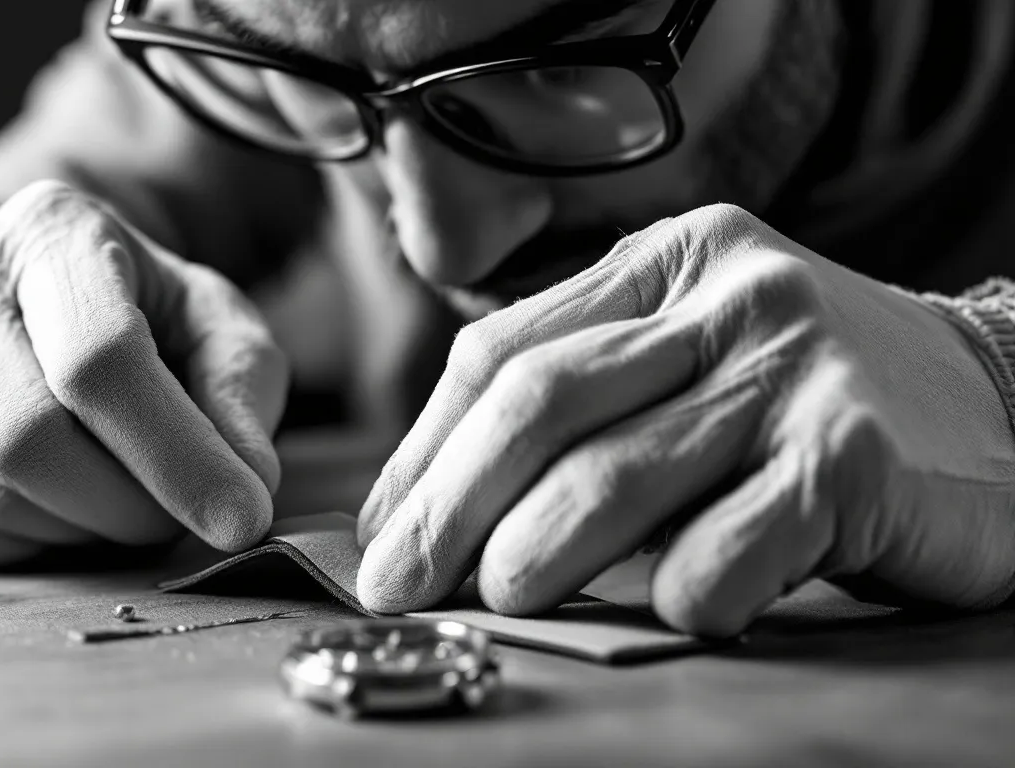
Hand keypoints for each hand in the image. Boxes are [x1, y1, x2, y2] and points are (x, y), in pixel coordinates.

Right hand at [0, 181, 286, 564]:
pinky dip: (32, 544)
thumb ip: (241, 392)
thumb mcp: (218, 325)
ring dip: (83, 530)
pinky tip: (65, 501)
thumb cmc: (149, 316)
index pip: (101, 357)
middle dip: (127, 506)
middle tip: (181, 513)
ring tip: (123, 494)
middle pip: (28, 439)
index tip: (241, 520)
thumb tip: (245, 487)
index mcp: (51, 231)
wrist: (47, 312)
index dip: (176, 455)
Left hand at [357, 204, 1014, 636]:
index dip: (425, 450)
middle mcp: (728, 297)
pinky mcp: (857, 457)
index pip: (502, 351)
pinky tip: (657, 612)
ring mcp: (794, 370)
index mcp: (669, 264)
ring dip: (532, 550)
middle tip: (399, 583)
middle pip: (539, 403)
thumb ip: (590, 407)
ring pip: (616, 474)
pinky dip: (672, 590)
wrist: (1007, 411)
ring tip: (493, 600)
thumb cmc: (811, 405)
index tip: (382, 532)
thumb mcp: (697, 362)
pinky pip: (727, 546)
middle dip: (450, 505)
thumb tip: (433, 509)